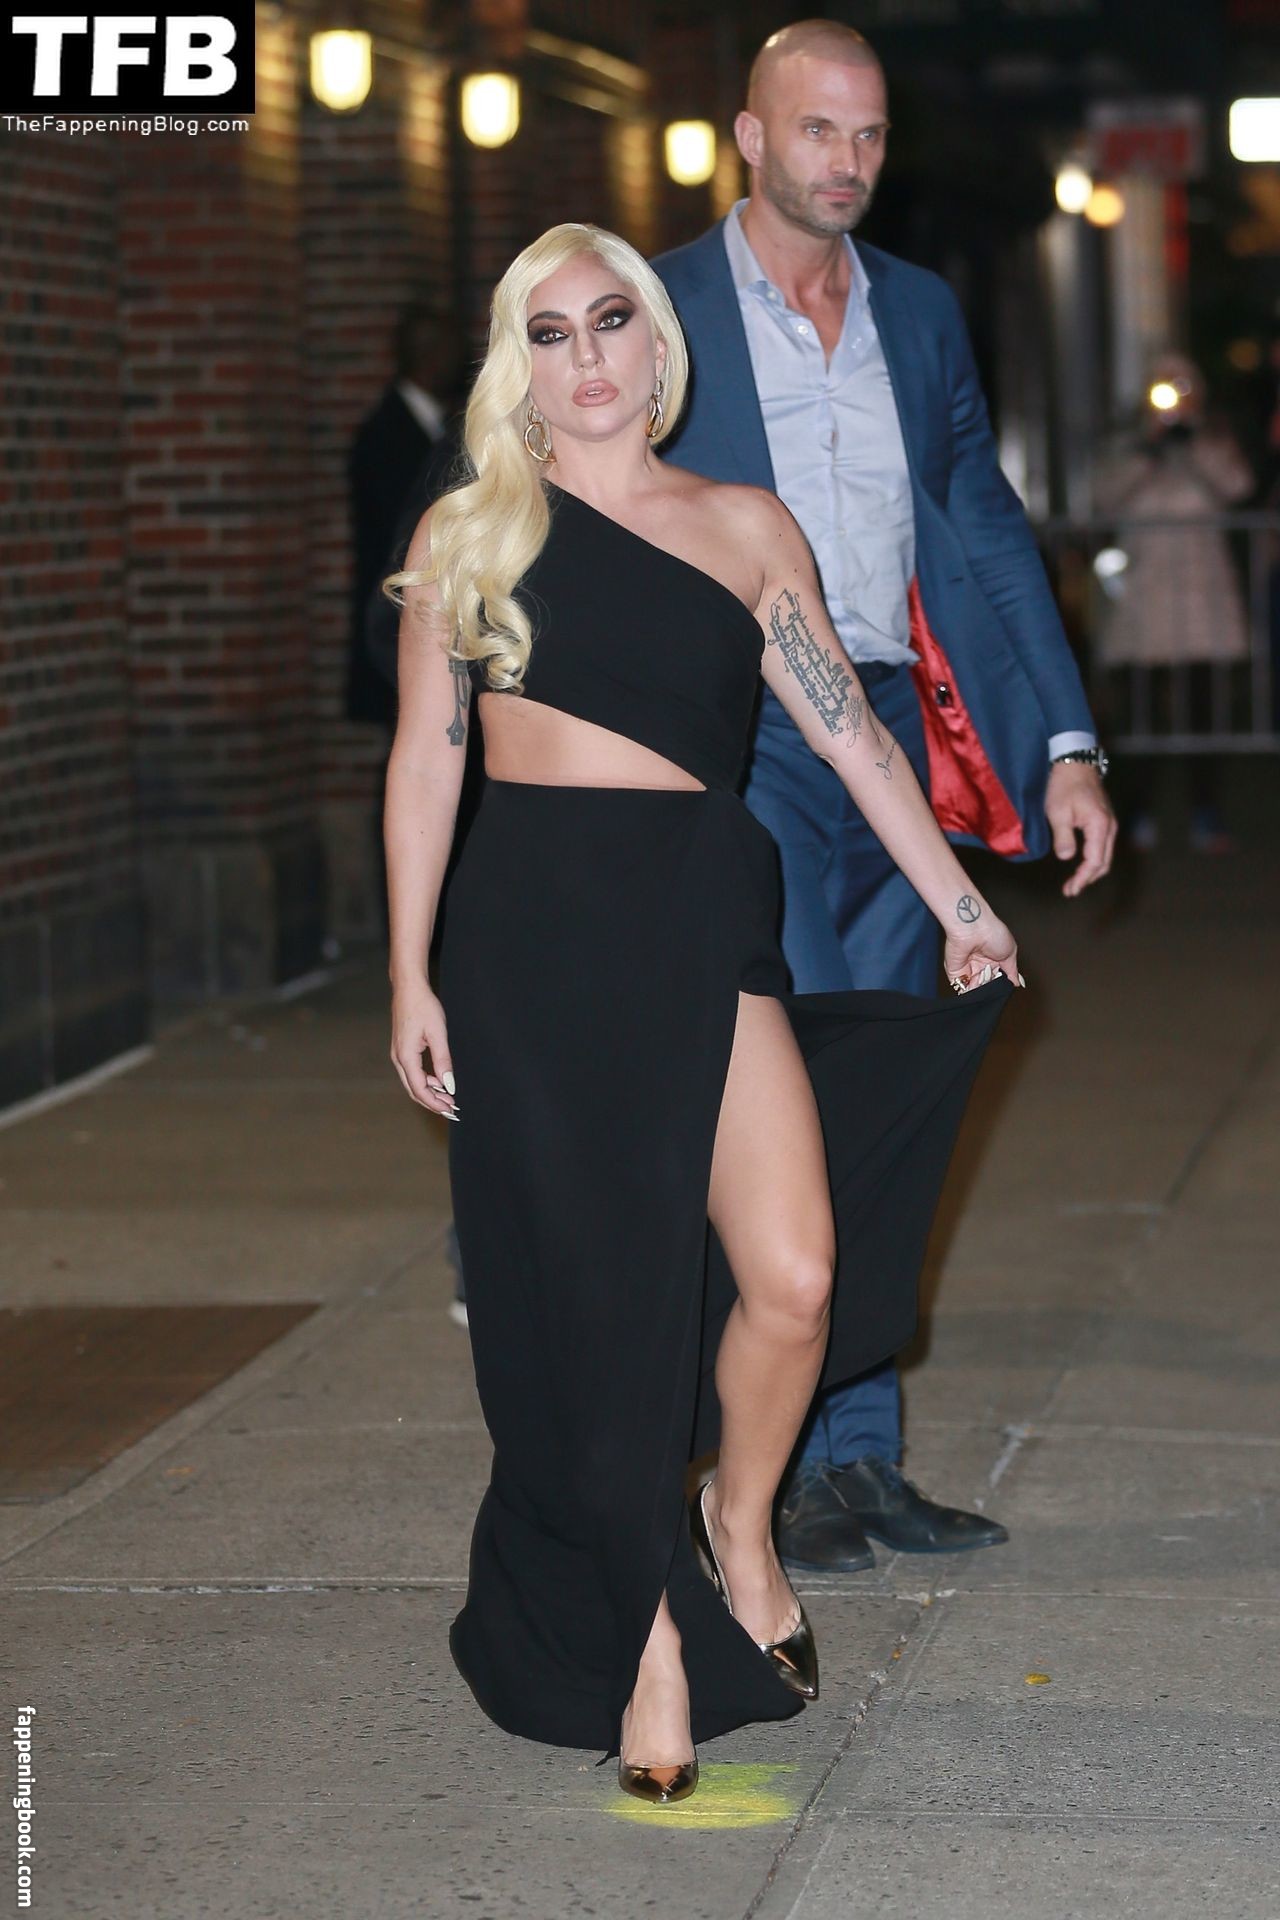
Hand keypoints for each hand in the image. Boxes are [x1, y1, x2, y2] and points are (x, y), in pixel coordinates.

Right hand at [390, 978, 458, 1119]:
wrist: (408, 988)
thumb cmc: (423, 1006)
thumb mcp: (438, 1033)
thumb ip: (443, 1060)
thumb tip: (449, 1085)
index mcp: (406, 1057)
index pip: (420, 1089)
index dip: (435, 1103)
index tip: (450, 1110)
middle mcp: (398, 1058)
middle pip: (414, 1090)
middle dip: (432, 1102)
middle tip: (451, 1110)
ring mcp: (398, 1054)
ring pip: (413, 1082)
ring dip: (430, 1092)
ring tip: (449, 1097)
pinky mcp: (402, 1049)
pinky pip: (412, 1072)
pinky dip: (426, 1080)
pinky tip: (440, 1081)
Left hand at [943, 906, 1021, 994]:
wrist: (973, 928)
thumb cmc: (992, 933)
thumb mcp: (1010, 952)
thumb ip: (1012, 971)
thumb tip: (1017, 982)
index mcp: (994, 958)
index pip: (997, 978)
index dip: (1001, 984)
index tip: (1004, 985)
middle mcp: (980, 963)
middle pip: (986, 985)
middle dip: (990, 986)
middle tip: (992, 978)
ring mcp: (967, 968)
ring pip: (975, 989)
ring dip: (981, 988)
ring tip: (983, 977)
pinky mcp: (955, 972)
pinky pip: (961, 988)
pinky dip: (968, 991)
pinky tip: (974, 984)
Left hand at [1046, 761, 1115, 898]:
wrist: (1075, 762)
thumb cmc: (1064, 785)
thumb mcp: (1058, 812)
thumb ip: (1063, 836)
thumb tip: (1066, 858)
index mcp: (1100, 825)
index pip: (1095, 861)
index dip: (1082, 878)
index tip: (1069, 890)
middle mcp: (1110, 826)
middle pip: (1104, 862)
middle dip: (1087, 879)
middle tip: (1070, 890)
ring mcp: (1109, 823)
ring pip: (1105, 855)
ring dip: (1091, 871)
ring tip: (1074, 882)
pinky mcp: (1104, 820)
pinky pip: (1103, 846)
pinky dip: (1094, 859)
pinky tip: (1081, 865)